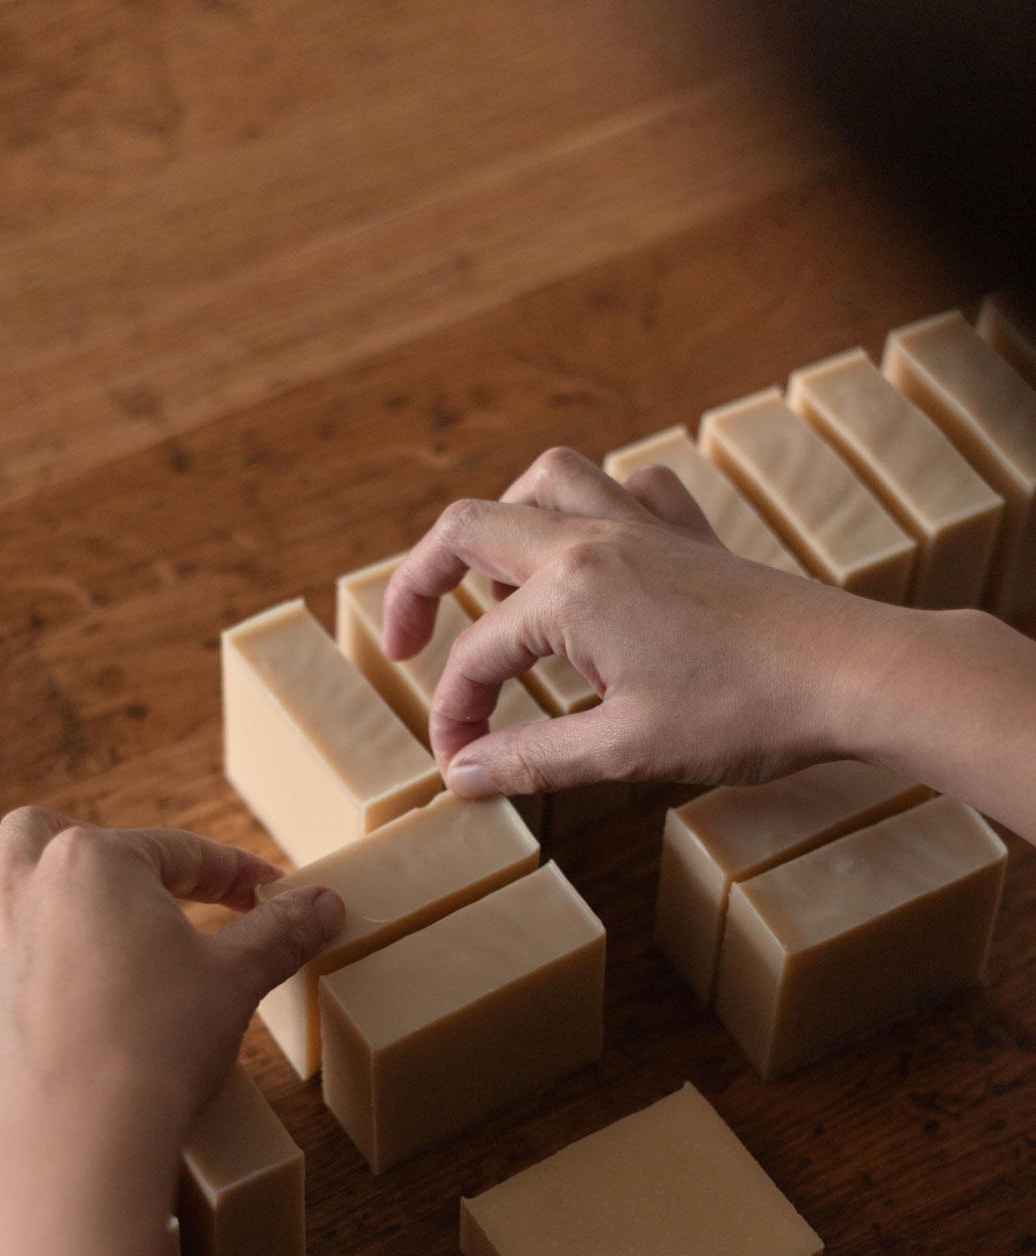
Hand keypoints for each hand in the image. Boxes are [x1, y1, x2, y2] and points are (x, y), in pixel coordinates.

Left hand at [0, 809, 342, 1157]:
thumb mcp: (239, 979)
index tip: (263, 899)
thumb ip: (281, 932)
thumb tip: (330, 901)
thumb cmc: (167, 1044)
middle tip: (131, 896)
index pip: (173, 852)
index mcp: (95, 865)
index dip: (225, 872)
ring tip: (11, 910)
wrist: (93, 1135)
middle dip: (82, 855)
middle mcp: (20, 893)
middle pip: (37, 837)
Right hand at [382, 445, 911, 795]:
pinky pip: (626, 487)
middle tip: (402, 644)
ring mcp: (644, 525)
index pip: (475, 656)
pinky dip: (593, 507)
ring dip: (500, 523)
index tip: (455, 763)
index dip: (452, 715)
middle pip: (469, 530)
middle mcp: (594, 538)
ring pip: (544, 481)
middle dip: (418, 585)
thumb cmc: (744, 713)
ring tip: (488, 584)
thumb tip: (462, 774)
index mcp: (568, 592)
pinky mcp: (689, 535)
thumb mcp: (623, 750)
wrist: (852, 674)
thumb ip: (530, 759)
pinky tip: (593, 555)